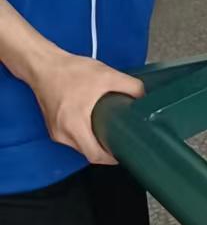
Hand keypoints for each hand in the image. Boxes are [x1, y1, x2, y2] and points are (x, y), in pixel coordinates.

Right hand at [30, 49, 144, 165]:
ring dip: (96, 143)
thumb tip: (145, 97)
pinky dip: (86, 136)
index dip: (113, 158)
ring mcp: (55, 131)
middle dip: (107, 150)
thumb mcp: (108, 75)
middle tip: (124, 141)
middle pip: (88, 153)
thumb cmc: (72, 71)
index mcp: (74, 125)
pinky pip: (73, 138)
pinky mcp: (53, 126)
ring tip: (114, 133)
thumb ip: (131, 86)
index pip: (95, 155)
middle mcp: (62, 133)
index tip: (127, 151)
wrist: (44, 65)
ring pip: (80, 146)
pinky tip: (98, 126)